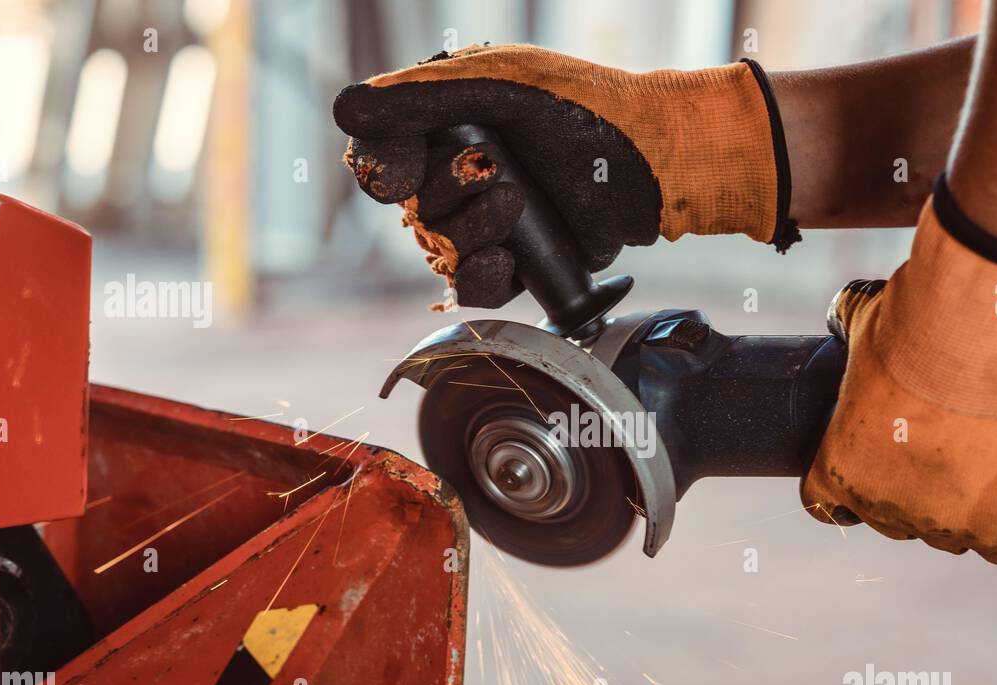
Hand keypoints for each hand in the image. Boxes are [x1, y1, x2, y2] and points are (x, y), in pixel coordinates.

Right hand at [333, 44, 792, 306]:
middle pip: (408, 209)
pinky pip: (473, 287)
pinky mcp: (517, 260)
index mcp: (446, 121)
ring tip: (517, 207)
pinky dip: (483, 278)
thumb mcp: (499, 84)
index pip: (380, 154)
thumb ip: (420, 98)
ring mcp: (487, 219)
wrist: (652, 162)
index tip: (404, 175)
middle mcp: (459, 170)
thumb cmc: (583, 108)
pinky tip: (510, 260)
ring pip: (438, 251)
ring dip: (470, 235)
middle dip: (446, 197)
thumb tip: (344, 106)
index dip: (383, 170)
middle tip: (497, 175)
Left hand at [802, 178, 996, 563]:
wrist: (981, 339)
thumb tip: (840, 312)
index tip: (871, 463)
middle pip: (889, 519)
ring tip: (979, 461)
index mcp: (838, 467)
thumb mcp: (862, 322)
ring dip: (957, 507)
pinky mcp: (996, 527)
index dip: (850, 482)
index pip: (827, 502)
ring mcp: (940, 522)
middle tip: (934, 450)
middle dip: (907, 491)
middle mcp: (883, 505)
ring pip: (946, 534)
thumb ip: (845, 324)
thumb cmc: (918, 330)